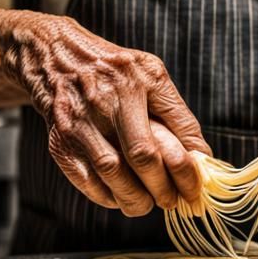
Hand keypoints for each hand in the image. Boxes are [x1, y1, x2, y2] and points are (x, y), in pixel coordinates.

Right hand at [6, 15, 210, 215]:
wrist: (55, 55)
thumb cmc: (113, 68)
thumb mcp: (151, 75)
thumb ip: (177, 113)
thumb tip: (202, 156)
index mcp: (135, 81)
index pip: (170, 133)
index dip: (185, 169)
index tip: (195, 186)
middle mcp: (106, 100)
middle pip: (142, 158)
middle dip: (163, 188)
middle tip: (173, 200)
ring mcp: (79, 122)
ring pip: (114, 175)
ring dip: (136, 198)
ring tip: (148, 203)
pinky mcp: (60, 141)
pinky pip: (87, 181)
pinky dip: (108, 197)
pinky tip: (120, 195)